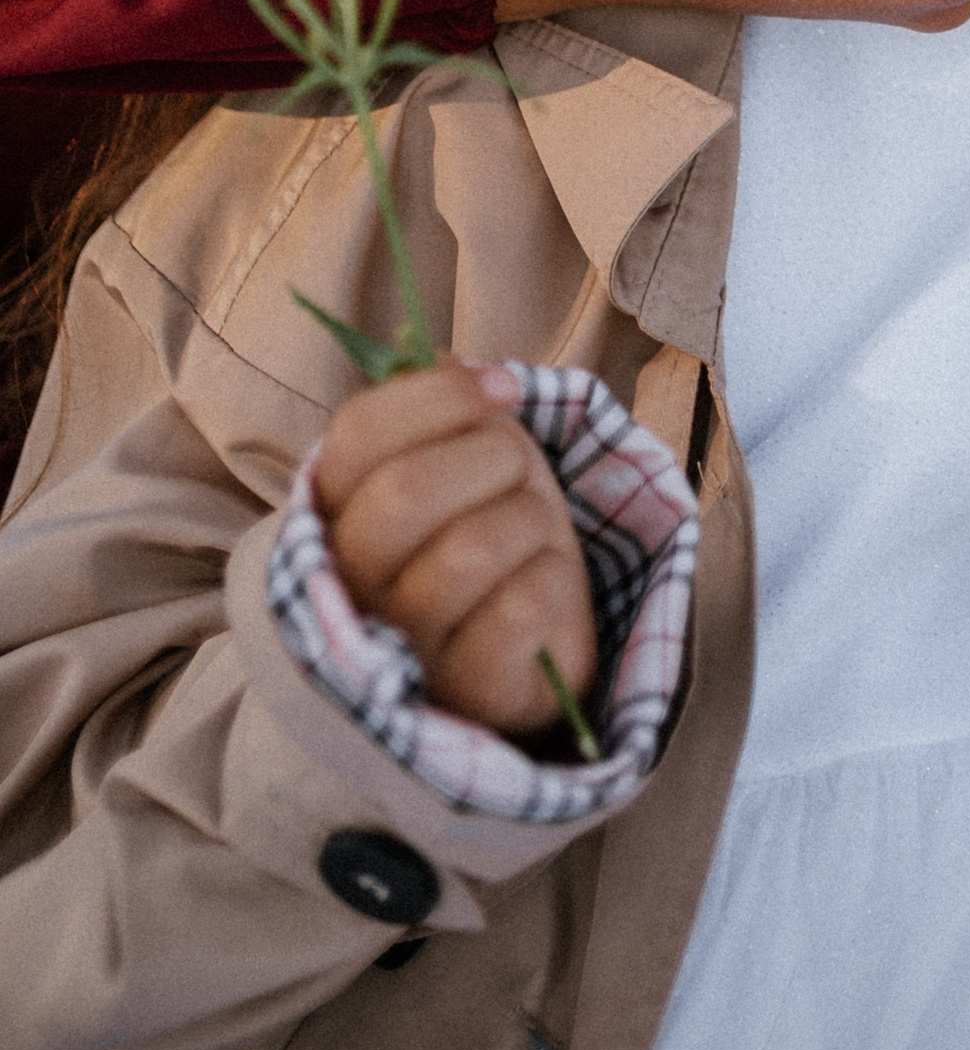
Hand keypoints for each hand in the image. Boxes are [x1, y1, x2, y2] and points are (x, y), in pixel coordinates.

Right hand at [314, 357, 596, 741]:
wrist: (529, 643)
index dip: (439, 395)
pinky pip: (518, 609)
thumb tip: (442, 358)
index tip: (503, 389)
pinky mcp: (465, 691)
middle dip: (492, 458)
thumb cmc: (489, 529)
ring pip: (472, 550)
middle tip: (516, 470)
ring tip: (529, 534)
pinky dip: (553, 580)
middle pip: (406, 492)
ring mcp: (405, 646)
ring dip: (530, 521)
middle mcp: (354, 585)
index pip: (357, 434)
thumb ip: (441, 407)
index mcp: (338, 514)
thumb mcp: (464, 456)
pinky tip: (541, 588)